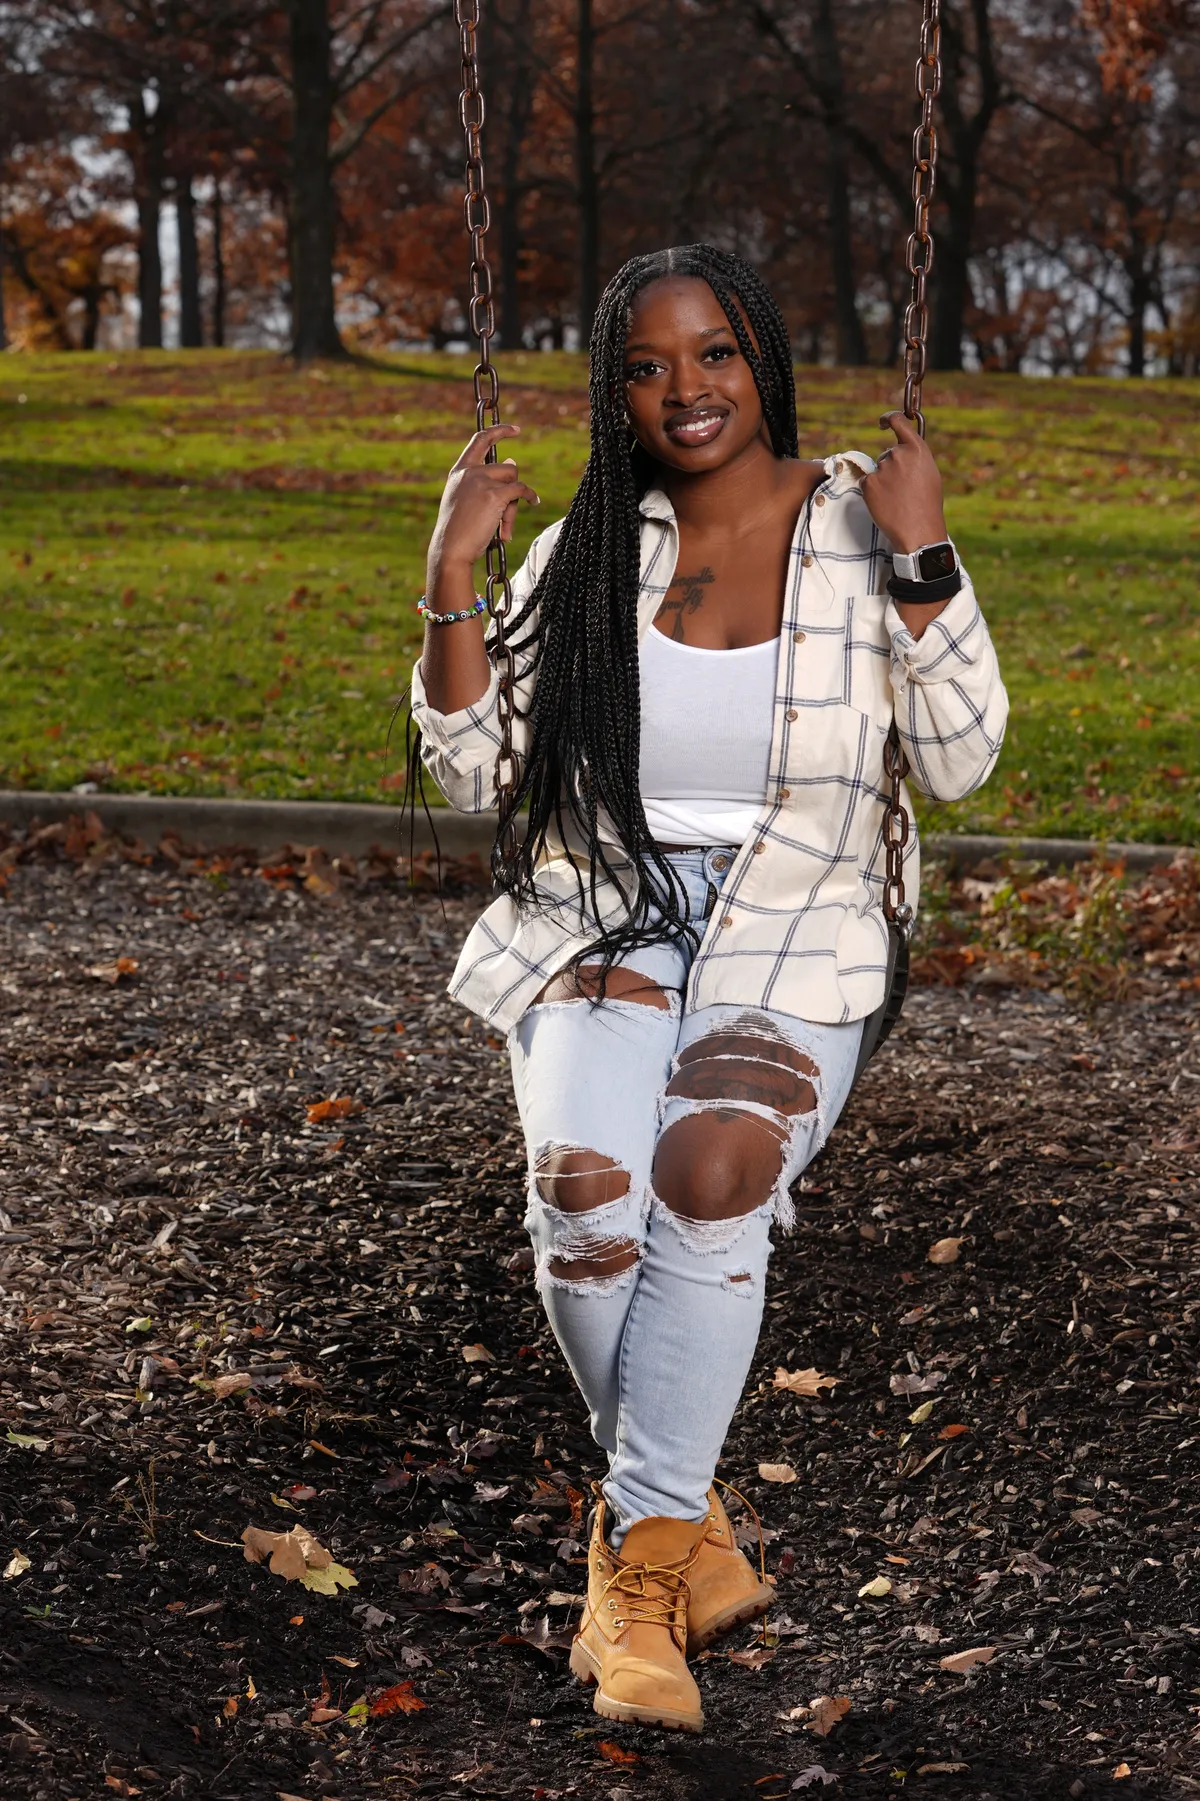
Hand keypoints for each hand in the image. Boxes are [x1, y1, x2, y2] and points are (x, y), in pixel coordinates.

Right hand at [427, 424, 539, 578]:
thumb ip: (485, 482)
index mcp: (459, 472)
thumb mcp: (466, 501)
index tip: (516, 430)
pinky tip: (534, 502)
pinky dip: (530, 496)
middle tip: (508, 512)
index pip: (480, 440)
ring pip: (514, 480)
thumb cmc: (458, 532)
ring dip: (515, 503)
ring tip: (505, 527)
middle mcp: (469, 472)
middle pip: (506, 467)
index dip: (499, 431)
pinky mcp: (494, 495)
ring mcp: (481, 481)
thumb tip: (512, 462)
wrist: (450, 549)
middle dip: (513, 487)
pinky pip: (521, 490)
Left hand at [860, 412, 946, 553]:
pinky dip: (873, 491)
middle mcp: (898, 454)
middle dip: (892, 468)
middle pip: (888, 454)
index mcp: (917, 449)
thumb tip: (902, 449)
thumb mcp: (929, 473)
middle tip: (903, 490)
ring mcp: (882, 468)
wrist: (918, 530)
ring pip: (878, 470)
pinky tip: (886, 502)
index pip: (899, 421)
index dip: (889, 418)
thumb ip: (915, 457)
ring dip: (883, 481)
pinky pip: (867, 482)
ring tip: (897, 498)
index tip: (883, 422)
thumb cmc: (927, 504)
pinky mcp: (869, 483)